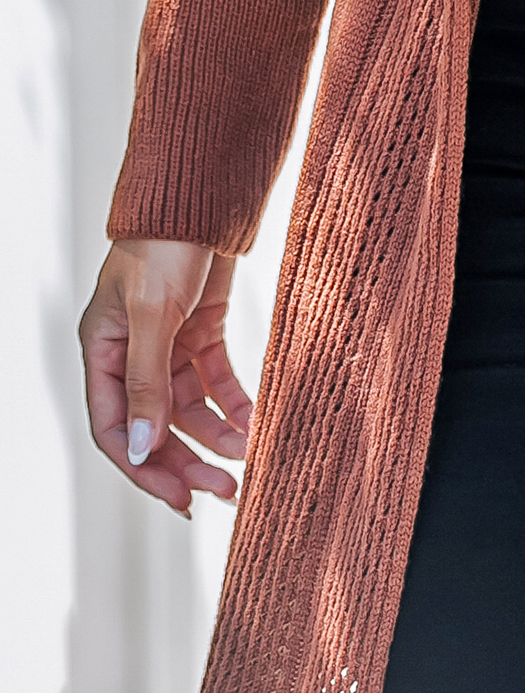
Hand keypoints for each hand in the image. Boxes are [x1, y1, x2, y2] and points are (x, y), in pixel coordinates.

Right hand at [79, 242, 253, 517]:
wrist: (204, 195)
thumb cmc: (164, 243)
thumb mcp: (153, 315)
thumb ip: (146, 383)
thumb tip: (140, 447)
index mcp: (101, 351)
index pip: (113, 428)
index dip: (144, 467)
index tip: (179, 498)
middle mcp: (130, 354)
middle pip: (154, 425)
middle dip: (186, 460)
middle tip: (223, 490)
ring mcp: (168, 344)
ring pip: (189, 408)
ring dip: (216, 436)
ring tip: (246, 459)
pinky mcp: (202, 331)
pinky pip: (217, 381)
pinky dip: (236, 404)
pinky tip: (255, 423)